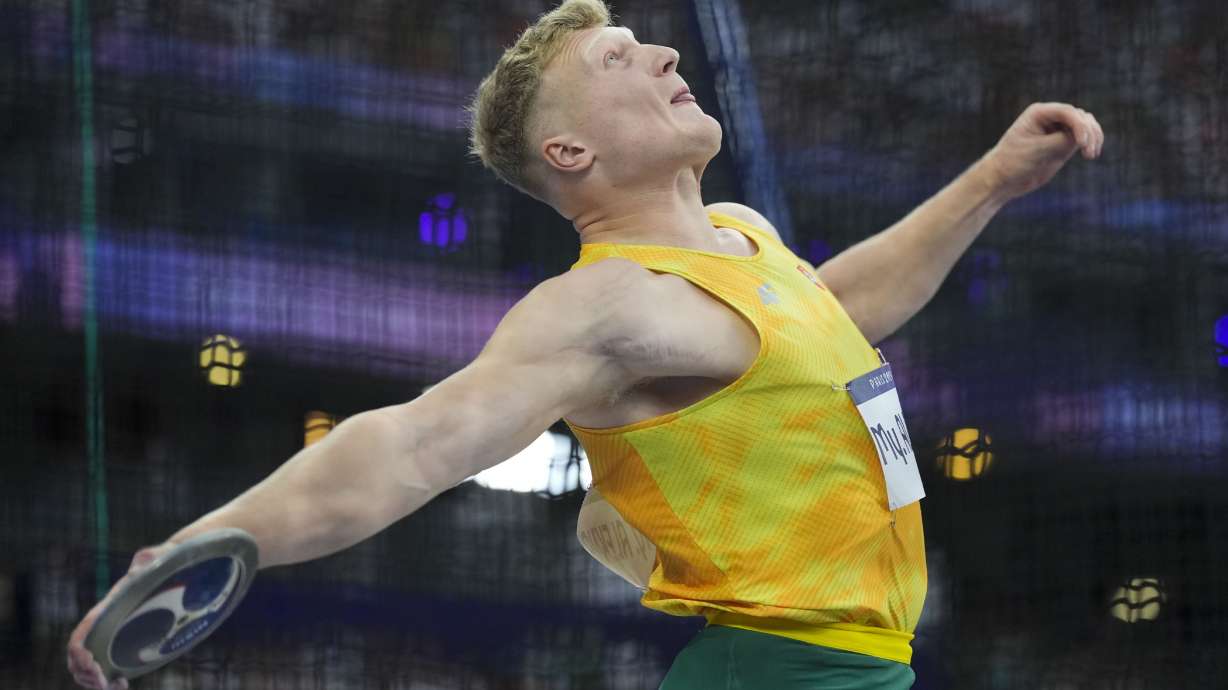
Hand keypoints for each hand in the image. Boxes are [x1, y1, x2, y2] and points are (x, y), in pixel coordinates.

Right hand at [66, 542, 176, 688]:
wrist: (173, 567)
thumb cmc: (162, 562)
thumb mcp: (158, 559)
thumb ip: (150, 558)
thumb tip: (144, 558)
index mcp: (108, 609)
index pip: (82, 632)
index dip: (78, 650)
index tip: (92, 663)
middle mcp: (106, 625)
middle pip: (77, 655)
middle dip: (84, 673)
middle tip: (104, 682)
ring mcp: (113, 636)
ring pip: (87, 666)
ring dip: (92, 681)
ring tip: (110, 686)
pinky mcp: (126, 645)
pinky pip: (106, 669)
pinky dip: (107, 683)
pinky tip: (123, 683)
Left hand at [980, 102, 1103, 200]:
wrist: (1002, 179)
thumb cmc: (1013, 162)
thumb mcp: (1038, 151)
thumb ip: (1062, 141)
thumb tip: (1084, 137)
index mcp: (1038, 113)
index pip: (1067, 112)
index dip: (1079, 125)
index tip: (1081, 144)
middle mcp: (1050, 117)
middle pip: (1080, 116)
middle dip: (1088, 132)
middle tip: (1088, 153)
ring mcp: (1057, 130)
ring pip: (1086, 125)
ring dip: (1093, 136)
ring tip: (1091, 154)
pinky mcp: (1062, 143)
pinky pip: (1083, 137)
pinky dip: (1091, 143)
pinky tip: (1091, 154)